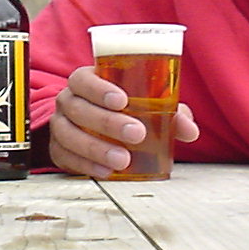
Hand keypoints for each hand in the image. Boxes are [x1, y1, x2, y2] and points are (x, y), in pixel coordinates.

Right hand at [48, 65, 197, 177]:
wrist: (94, 128)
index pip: (84, 79)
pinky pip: (65, 157)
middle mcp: (68, 100)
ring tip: (123, 160)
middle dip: (107, 121)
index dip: (99, 88)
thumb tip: (190, 130)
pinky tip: (106, 171)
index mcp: (86, 81)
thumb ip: (169, 112)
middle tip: (136, 134)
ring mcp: (60, 125)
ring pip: (68, 134)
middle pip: (78, 107)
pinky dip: (86, 164)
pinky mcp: (58, 149)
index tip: (122, 100)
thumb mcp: (145, 105)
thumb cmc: (124, 110)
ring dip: (96, 147)